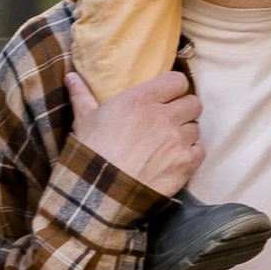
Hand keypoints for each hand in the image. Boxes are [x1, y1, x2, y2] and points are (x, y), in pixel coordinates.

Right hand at [66, 66, 202, 202]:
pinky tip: (174, 159)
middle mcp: (164, 116)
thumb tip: (72, 76)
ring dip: (185, 134)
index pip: (177, 81)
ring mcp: (178, 140)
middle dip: (184, 110)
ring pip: (195, 128)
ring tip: (169, 143)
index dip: (174, 88)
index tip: (167, 96)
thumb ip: (82, 95)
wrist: (102, 193)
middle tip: (170, 120)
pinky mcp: (186, 163)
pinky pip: (199, 151)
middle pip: (193, 103)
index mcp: (141, 99)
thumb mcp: (84, 120)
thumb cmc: (92, 153)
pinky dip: (190, 154)